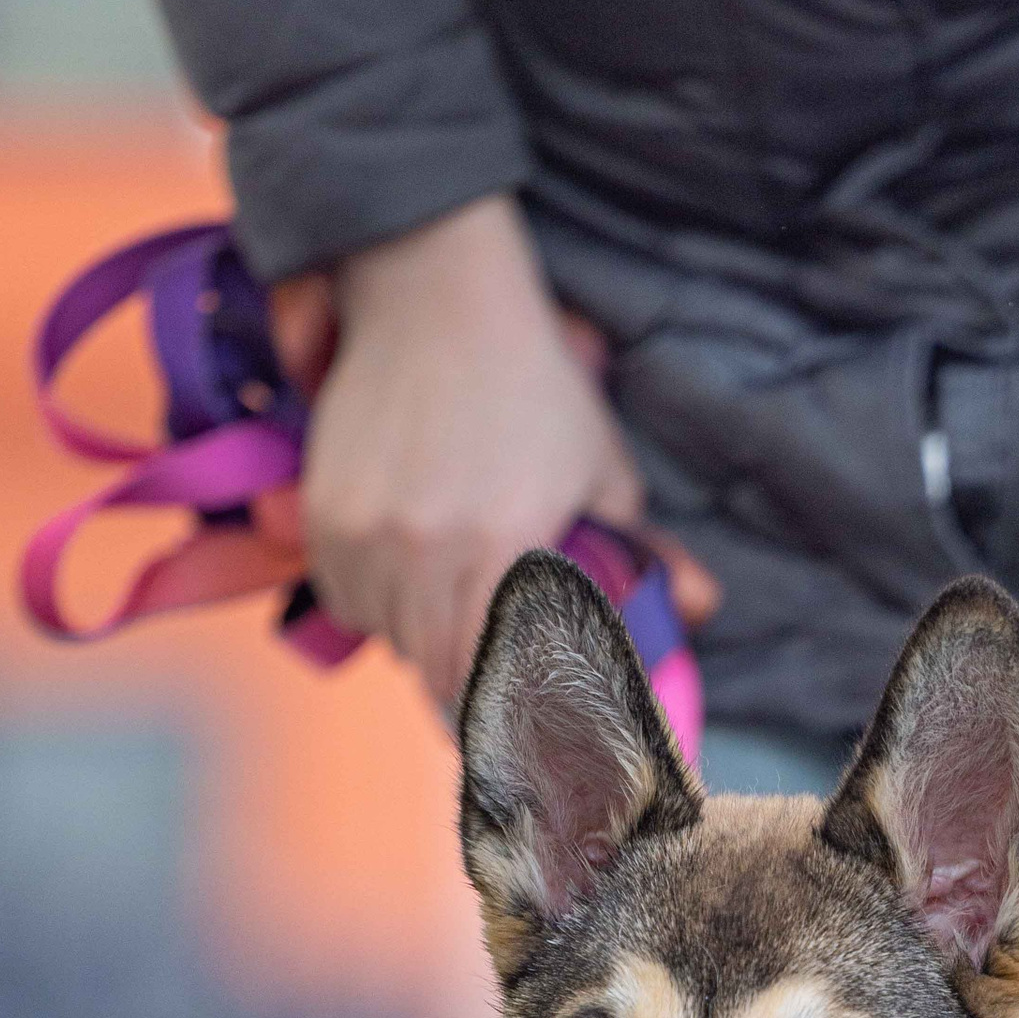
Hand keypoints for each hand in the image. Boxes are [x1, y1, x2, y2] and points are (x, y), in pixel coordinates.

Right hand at [284, 195, 719, 716]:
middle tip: (495, 655)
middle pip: (437, 667)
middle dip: (470, 672)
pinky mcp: (325, 510)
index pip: (490, 678)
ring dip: (419, 633)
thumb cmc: (533, 389)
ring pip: (386, 635)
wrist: (435, 300)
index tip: (523, 717)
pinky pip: (342, 595)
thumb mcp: (601, 470)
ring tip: (451, 592)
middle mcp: (425, 548)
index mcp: (504, 547)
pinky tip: (404, 564)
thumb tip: (694, 609)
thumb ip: (641, 552)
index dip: (508, 709)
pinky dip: (371, 598)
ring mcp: (366, 530)